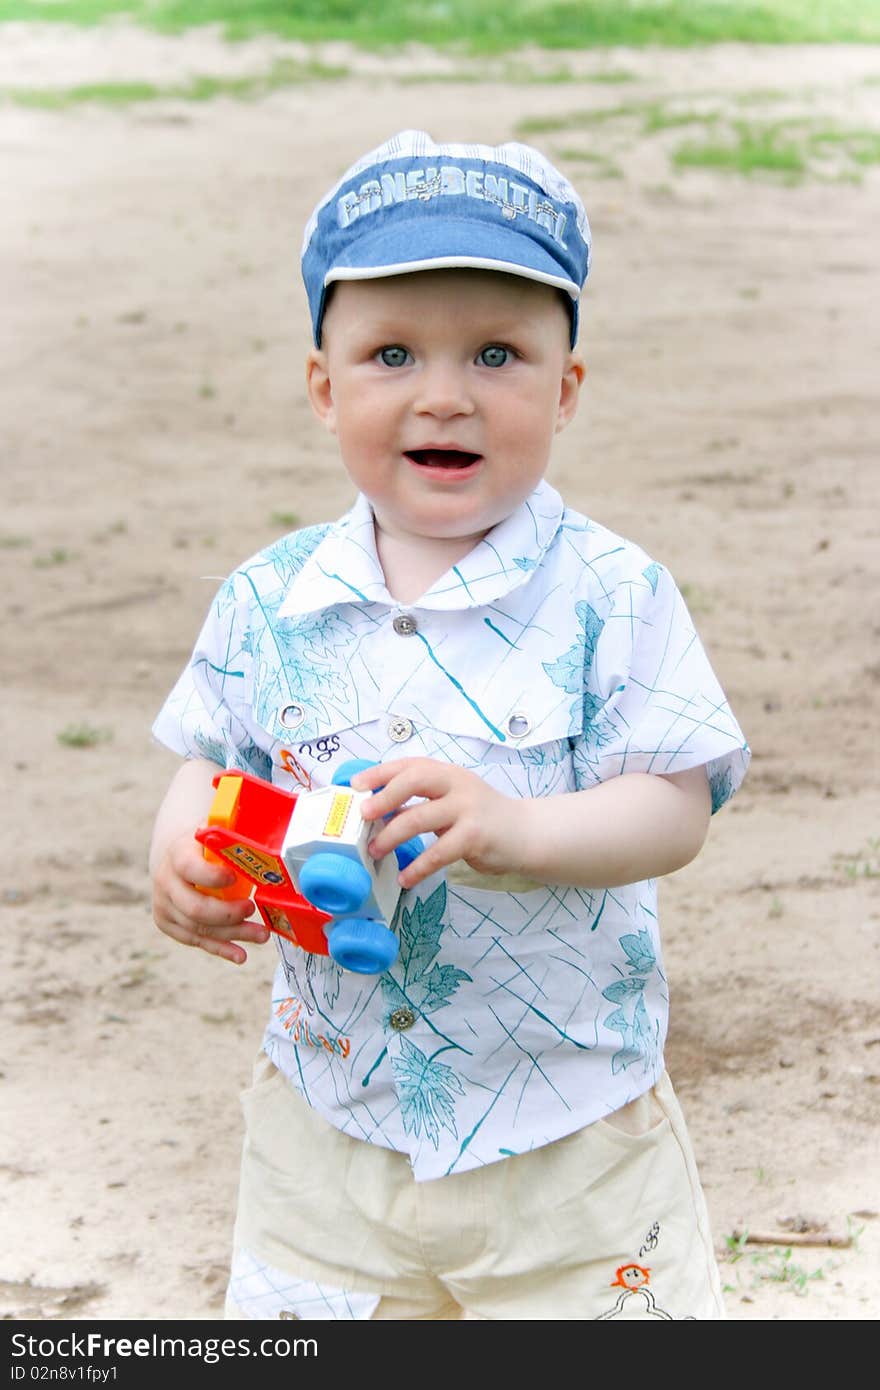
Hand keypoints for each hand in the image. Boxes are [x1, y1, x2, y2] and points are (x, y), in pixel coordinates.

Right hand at [151, 831, 269, 965]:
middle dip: (227, 913)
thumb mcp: (216, 833)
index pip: (189, 867)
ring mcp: (164, 905)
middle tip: (252, 909)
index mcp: (177, 853)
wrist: (176, 857)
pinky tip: (240, 955)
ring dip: (232, 934)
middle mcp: (166, 881)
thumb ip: (234, 837)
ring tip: (261, 935)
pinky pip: (196, 940)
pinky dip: (221, 949)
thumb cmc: (206, 845)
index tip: (235, 878)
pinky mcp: (168, 923)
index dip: (211, 876)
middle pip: (194, 907)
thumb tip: (269, 840)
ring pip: (198, 928)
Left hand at [351, 758, 527, 889]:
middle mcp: (457, 784)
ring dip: (392, 836)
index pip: (409, 764)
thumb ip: (421, 802)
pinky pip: (438, 853)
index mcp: (446, 773)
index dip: (379, 773)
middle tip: (364, 815)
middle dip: (384, 796)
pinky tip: (406, 878)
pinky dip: (418, 868)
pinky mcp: (475, 836)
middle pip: (414, 779)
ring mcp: (467, 809)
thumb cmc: (480, 817)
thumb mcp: (451, 800)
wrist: (525, 833)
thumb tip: (377, 814)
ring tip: (375, 851)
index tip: (355, 786)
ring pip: (420, 818)